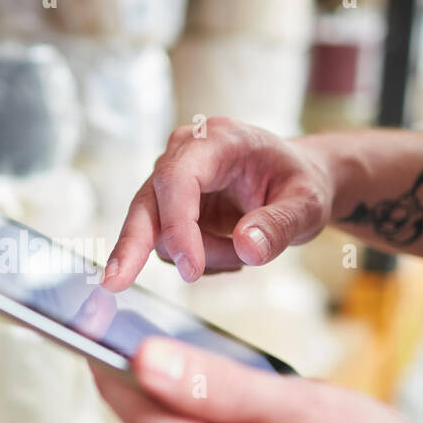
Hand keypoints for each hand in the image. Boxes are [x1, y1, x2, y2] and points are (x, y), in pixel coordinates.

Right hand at [102, 118, 335, 288]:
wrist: (296, 180)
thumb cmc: (302, 184)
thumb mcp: (308, 204)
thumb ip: (280, 225)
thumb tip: (247, 248)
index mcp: (218, 140)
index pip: (178, 179)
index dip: (178, 224)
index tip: (191, 268)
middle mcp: (185, 155)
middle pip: (145, 202)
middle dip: (132, 244)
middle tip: (115, 283)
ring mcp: (172, 183)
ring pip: (160, 234)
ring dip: (201, 257)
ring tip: (246, 253)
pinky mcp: (170, 209)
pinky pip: (169, 246)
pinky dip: (199, 260)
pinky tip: (230, 251)